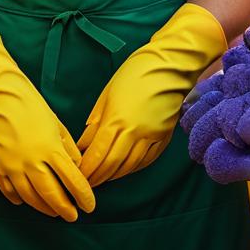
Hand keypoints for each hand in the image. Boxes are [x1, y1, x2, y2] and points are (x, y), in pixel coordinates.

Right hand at [0, 31, 94, 220]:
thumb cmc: (29, 104)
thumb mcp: (55, 122)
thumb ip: (67, 147)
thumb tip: (76, 167)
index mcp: (50, 148)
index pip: (73, 181)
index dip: (83, 196)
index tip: (89, 206)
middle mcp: (32, 162)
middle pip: (52, 196)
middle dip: (65, 209)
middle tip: (72, 215)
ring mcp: (12, 167)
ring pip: (31, 198)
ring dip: (44, 208)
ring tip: (53, 211)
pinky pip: (10, 192)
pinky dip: (19, 199)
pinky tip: (26, 200)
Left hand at [78, 3, 225, 186]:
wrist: (170, 65)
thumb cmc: (135, 73)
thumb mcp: (108, 92)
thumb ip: (97, 120)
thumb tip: (84, 142)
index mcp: (117, 118)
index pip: (98, 153)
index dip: (88, 168)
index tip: (79, 176)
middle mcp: (135, 132)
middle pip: (113, 163)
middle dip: (99, 176)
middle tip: (88, 184)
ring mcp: (151, 136)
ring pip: (130, 165)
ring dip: (115, 175)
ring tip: (103, 179)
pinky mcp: (164, 137)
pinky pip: (147, 160)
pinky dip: (133, 168)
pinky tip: (124, 170)